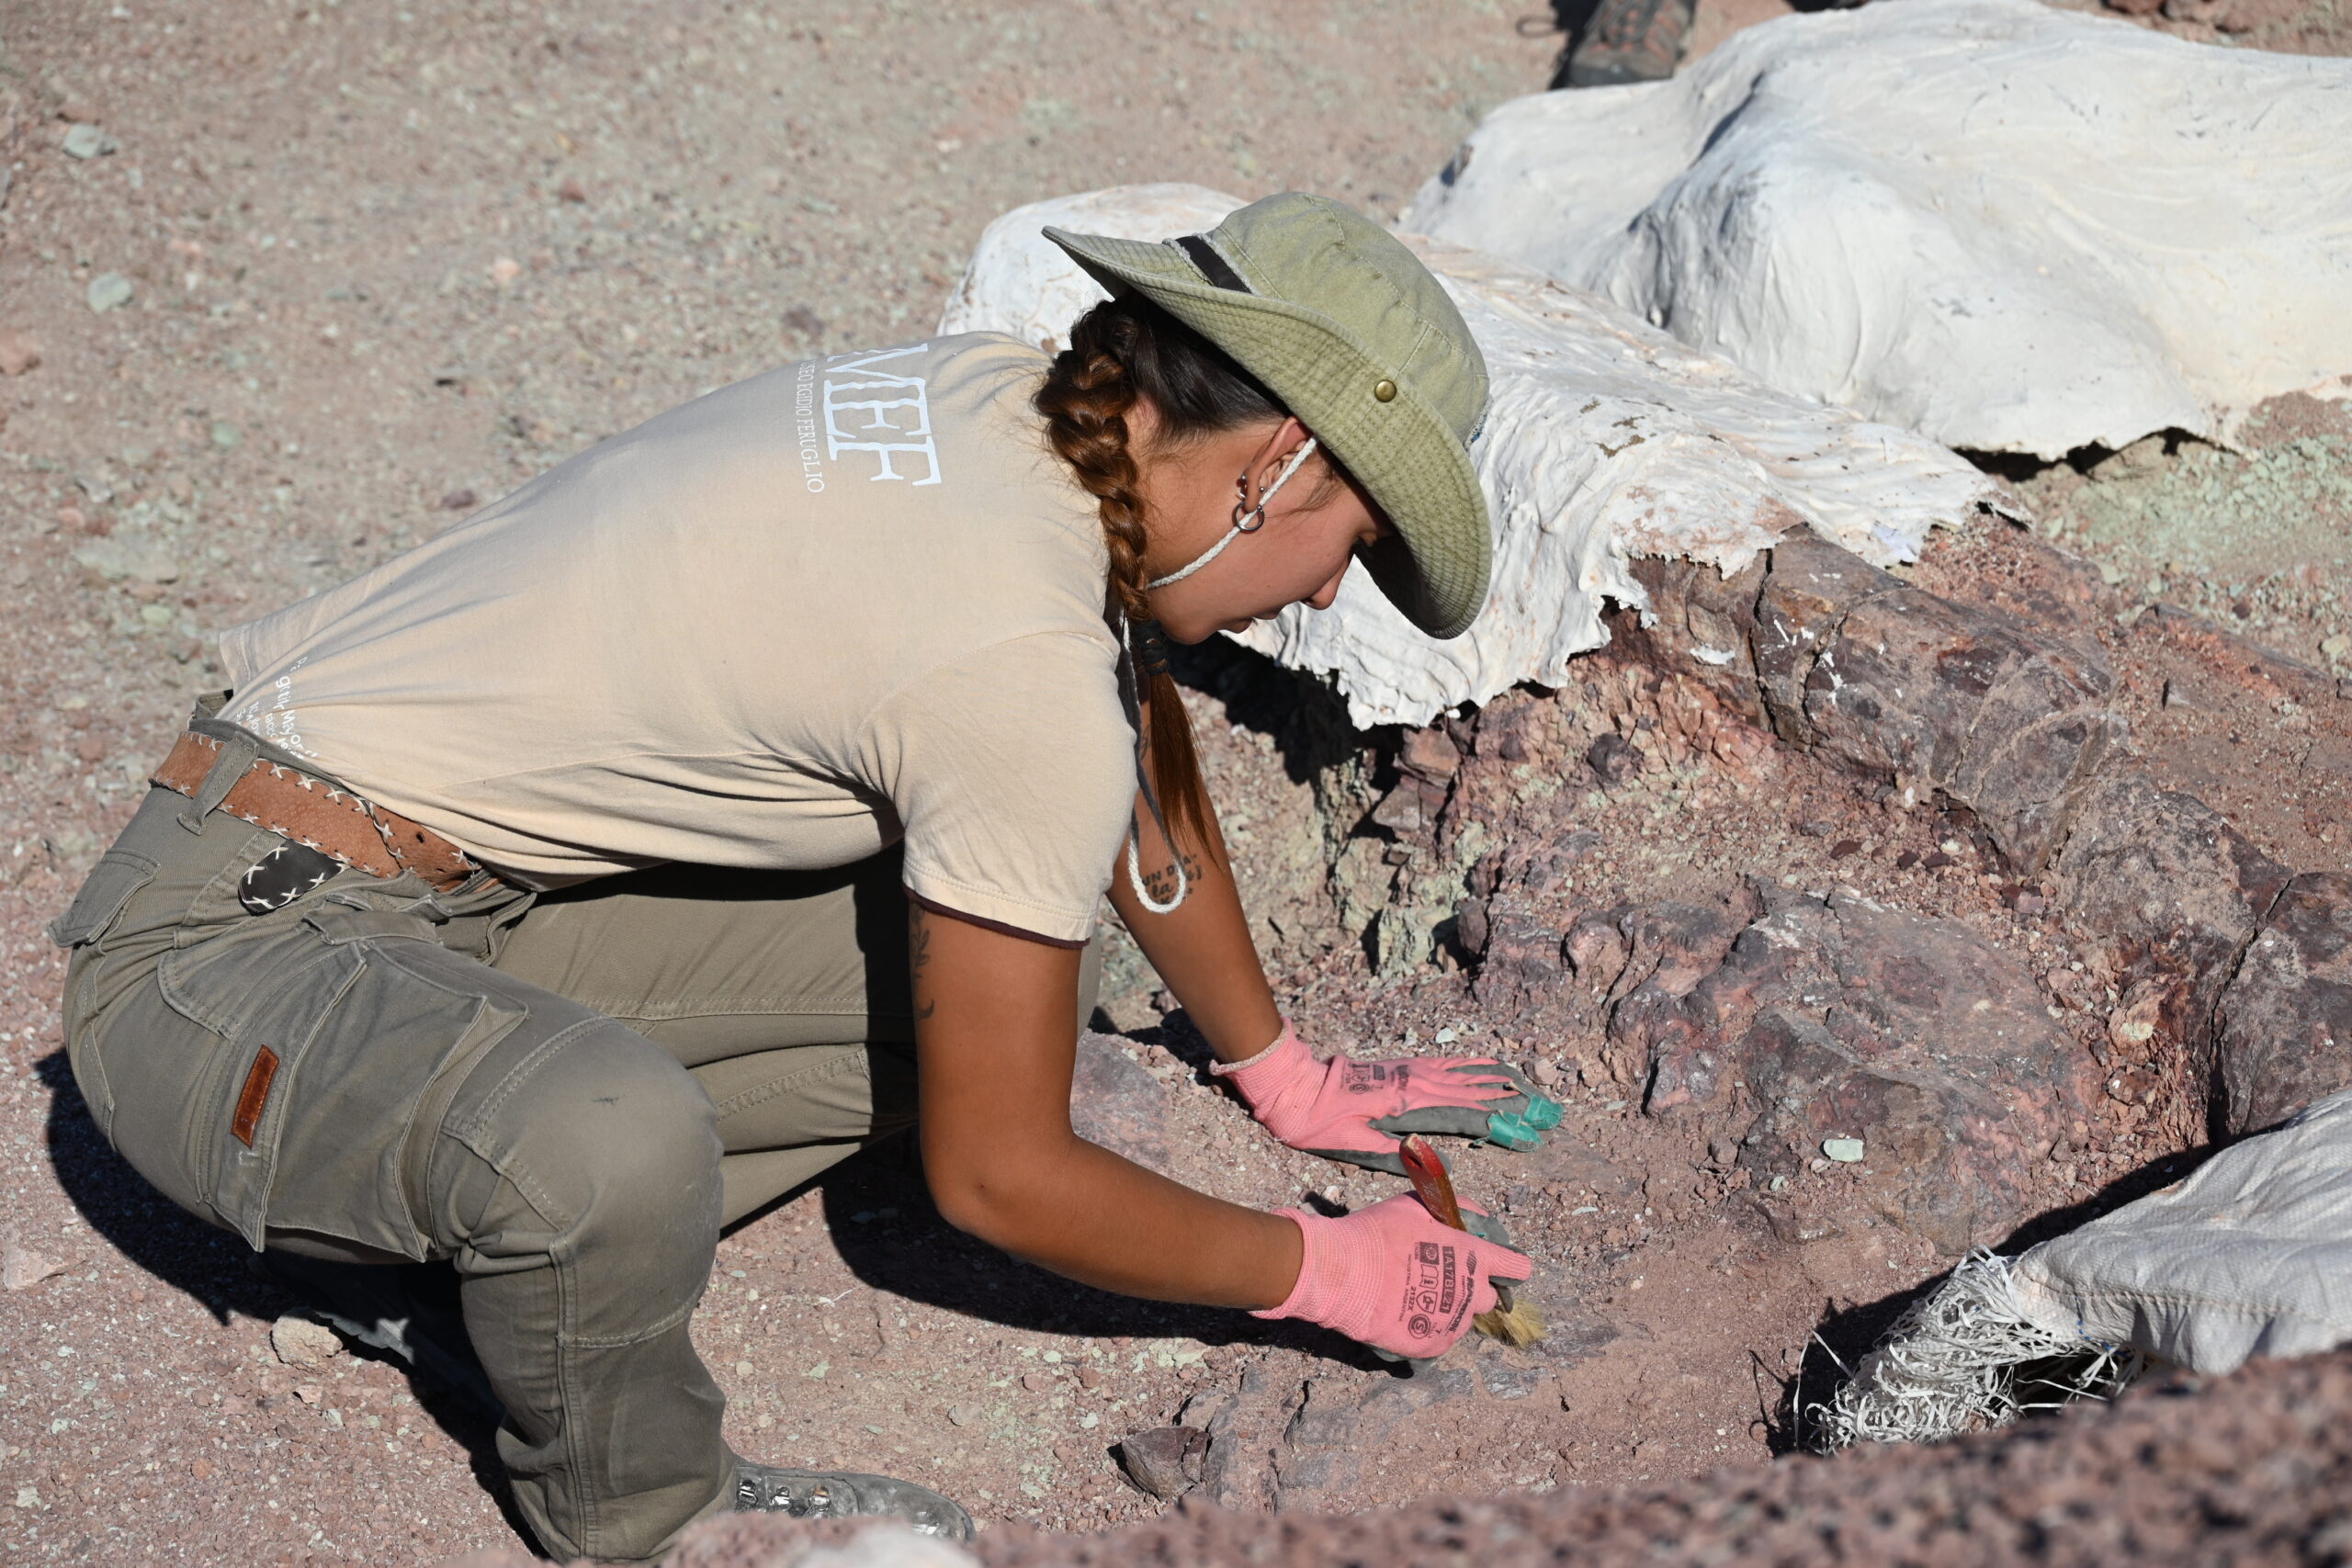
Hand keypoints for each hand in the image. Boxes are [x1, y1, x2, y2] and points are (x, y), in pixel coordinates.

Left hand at [1214, 1021, 1562, 1174]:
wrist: (1296, 1086)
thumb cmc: (1321, 1123)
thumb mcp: (1354, 1145)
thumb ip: (1396, 1154)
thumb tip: (1439, 1161)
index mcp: (1410, 1107)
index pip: (1467, 1117)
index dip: (1502, 1126)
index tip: (1531, 1135)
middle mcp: (1418, 1085)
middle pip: (1477, 1094)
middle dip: (1515, 1105)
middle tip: (1548, 1114)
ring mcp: (1414, 1073)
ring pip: (1467, 1076)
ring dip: (1501, 1083)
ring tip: (1532, 1090)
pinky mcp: (1406, 1067)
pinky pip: (1448, 1064)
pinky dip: (1474, 1065)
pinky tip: (1491, 1067)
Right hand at [1251, 1192, 1533, 1358]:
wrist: (1342, 1273)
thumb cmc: (1379, 1233)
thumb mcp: (1418, 1205)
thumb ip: (1454, 1208)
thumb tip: (1477, 1216)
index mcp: (1474, 1257)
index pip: (1516, 1267)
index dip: (1512, 1265)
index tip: (1506, 1267)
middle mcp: (1471, 1293)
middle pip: (1489, 1298)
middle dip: (1474, 1288)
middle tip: (1445, 1277)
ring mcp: (1452, 1323)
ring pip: (1463, 1318)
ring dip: (1450, 1308)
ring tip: (1416, 1295)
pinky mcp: (1431, 1346)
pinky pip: (1441, 1338)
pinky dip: (1429, 1329)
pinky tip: (1406, 1314)